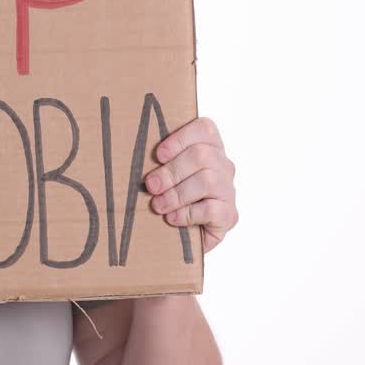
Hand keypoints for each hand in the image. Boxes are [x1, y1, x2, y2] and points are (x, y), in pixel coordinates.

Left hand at [144, 117, 237, 251]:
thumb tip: (135, 157)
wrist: (183, 234)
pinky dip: (187, 214)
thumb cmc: (167, 196)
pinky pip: (211, 209)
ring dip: (177, 194)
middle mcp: (223, 165)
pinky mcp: (229, 214)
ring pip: (207, 181)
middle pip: (202, 156)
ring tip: (158, 205)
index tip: (158, 155)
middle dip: (171, 171)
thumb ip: (156, 161)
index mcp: (208, 147)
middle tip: (151, 185)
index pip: (204, 129)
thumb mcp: (161, 173)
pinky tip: (172, 218)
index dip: (180, 139)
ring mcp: (227, 190)